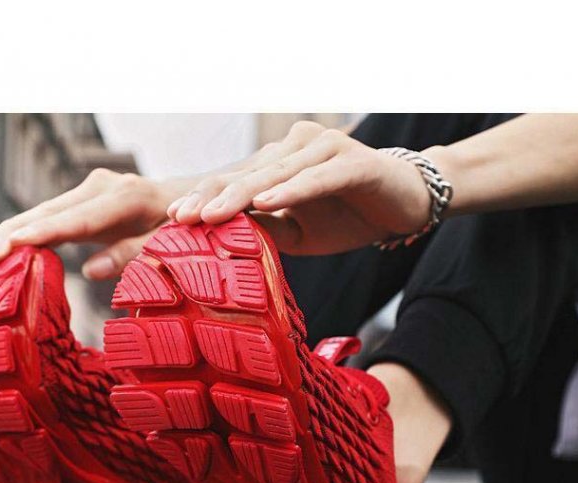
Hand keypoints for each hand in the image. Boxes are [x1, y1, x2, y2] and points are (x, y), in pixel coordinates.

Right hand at [0, 169, 183, 279]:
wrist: (190, 201)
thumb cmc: (181, 229)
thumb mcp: (168, 244)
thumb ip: (132, 255)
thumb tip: (90, 271)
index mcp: (124, 198)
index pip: (75, 220)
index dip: (41, 234)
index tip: (10, 247)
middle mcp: (101, 186)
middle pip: (49, 211)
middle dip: (13, 232)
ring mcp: (90, 189)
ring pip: (43, 211)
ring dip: (12, 231)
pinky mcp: (84, 198)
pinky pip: (50, 216)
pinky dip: (26, 231)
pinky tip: (4, 247)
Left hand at [167, 121, 432, 254]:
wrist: (405, 204)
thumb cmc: (346, 216)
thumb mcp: (297, 232)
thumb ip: (264, 228)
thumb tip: (222, 238)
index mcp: (277, 165)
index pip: (233, 184)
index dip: (203, 200)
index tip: (172, 221)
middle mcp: (294, 149)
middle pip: (245, 176)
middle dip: (209, 198)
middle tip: (177, 219)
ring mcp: (322, 150)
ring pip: (274, 175)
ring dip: (241, 195)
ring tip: (209, 216)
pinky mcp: (350, 161)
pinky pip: (315, 178)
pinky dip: (291, 191)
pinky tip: (267, 203)